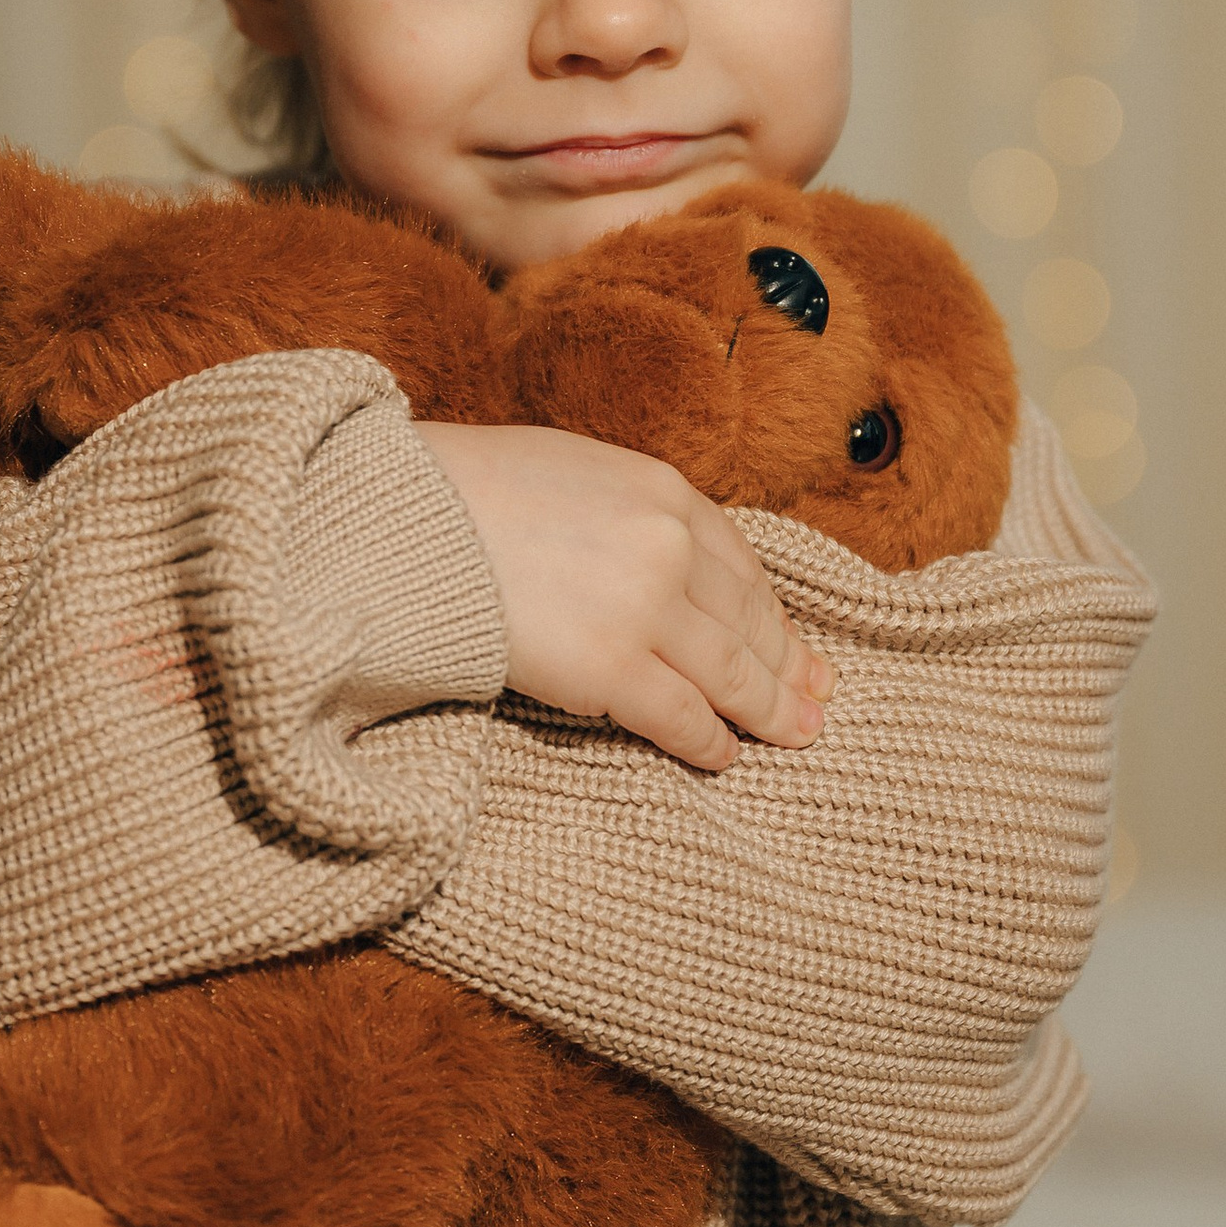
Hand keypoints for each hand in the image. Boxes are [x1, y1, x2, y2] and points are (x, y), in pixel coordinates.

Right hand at [412, 421, 830, 772]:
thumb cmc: (470, 493)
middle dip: (790, 668)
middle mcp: (668, 548)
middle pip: (748, 623)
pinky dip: (711, 742)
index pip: (741, 568)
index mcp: (664, 491)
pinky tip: (725, 756)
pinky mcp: (611, 670)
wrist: (406, 522)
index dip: (775, 616)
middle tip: (819, 701)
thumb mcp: (573, 470)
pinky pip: (683, 717)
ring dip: (768, 712)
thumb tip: (663, 559)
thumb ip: (630, 512)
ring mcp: (644, 609)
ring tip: (795, 737)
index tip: (797, 646)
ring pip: (731, 675)